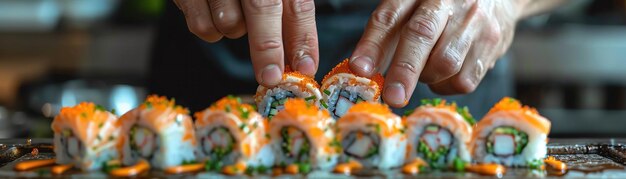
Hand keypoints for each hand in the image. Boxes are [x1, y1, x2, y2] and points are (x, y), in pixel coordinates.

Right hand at [173, 0, 318, 86]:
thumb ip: (289, 16)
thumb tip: (301, 63)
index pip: (297, 6)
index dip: (303, 38)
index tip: (306, 68)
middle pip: (263, 9)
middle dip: (269, 48)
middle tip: (272, 77)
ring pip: (231, 23)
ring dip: (236, 30)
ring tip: (233, 13)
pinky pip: (203, 27)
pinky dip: (211, 30)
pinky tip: (212, 12)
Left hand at [349, 0, 528, 106]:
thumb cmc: (439, 9)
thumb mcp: (410, 10)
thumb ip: (386, 35)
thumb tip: (362, 71)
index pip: (390, 16)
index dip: (372, 44)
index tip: (359, 69)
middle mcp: (448, 0)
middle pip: (421, 35)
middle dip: (404, 70)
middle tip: (392, 96)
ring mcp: (474, 20)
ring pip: (445, 63)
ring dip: (428, 77)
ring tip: (426, 69)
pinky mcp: (493, 42)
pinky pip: (464, 80)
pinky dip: (447, 85)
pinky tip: (446, 73)